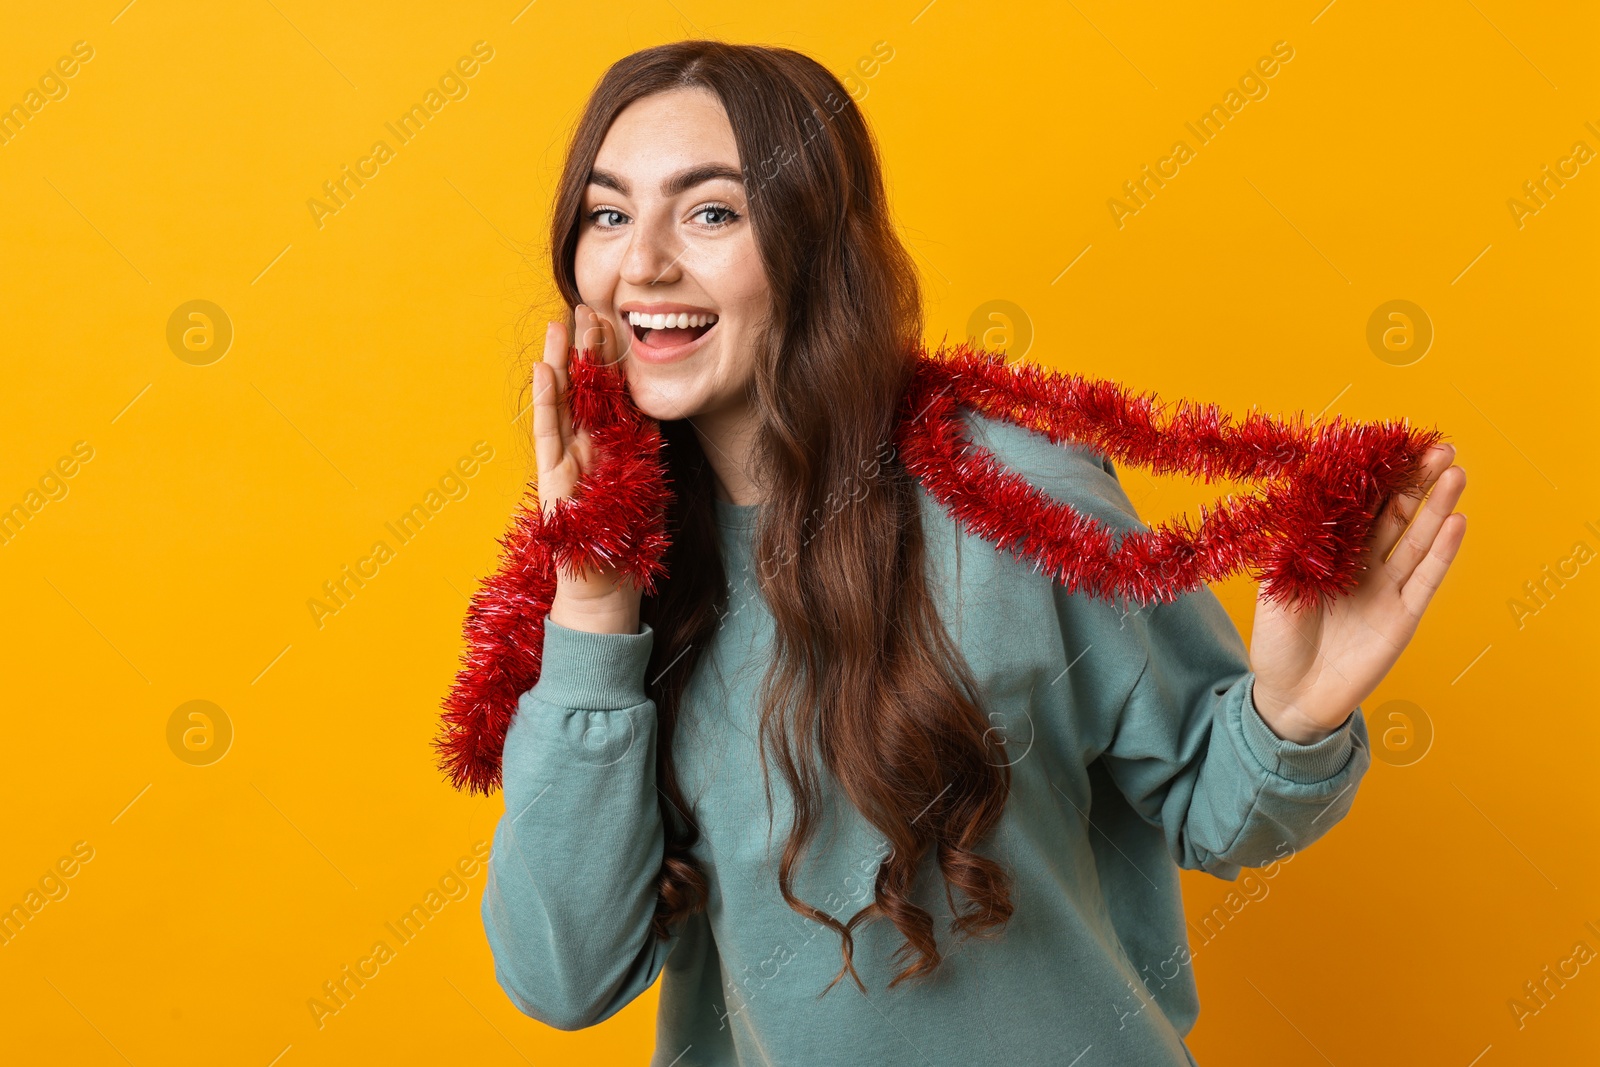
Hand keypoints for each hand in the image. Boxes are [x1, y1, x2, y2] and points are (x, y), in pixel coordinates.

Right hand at [533, 303, 642, 633]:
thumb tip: (655, 412)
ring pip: (563, 402)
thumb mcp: (646, 483)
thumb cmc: (628, 543)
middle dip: (587, 349)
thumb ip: (645, 448)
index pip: (612, 393)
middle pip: (586, 388)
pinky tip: (545, 367)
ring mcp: (566, 461)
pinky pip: (548, 433)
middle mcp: (587, 448)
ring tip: (560, 322)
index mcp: (612, 447)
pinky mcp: (552, 479)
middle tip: (588, 305)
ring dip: (562, 362)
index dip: (613, 358)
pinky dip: (547, 401)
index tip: (619, 319)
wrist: (606, 590)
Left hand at [1247, 443, 1467, 742]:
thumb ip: (1295, 545)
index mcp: (1331, 551)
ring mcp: (1387, 588)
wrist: (1290, 696)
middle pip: (1396, 513)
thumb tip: (1304, 496)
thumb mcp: (1276, 585)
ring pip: (1417, 538)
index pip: (1359, 504)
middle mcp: (1364, 564)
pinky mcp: (1403, 615)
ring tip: (1453, 471)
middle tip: (1439, 446)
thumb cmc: (1277, 640)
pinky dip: (1441, 551)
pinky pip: (1426, 578)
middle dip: (1416, 479)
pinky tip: (1457, 521)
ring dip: (1437, 505)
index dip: (1377, 475)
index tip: (1394, 442)